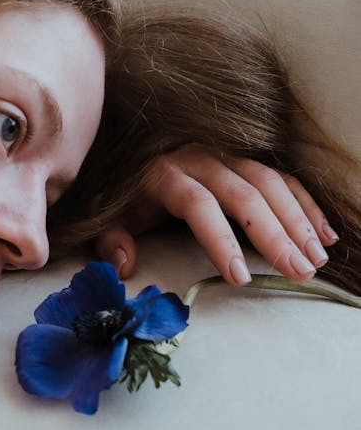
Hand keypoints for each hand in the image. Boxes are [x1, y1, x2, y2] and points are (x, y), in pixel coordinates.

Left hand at [96, 144, 338, 284]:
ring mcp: (226, 155)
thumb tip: (123, 265)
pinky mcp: (243, 159)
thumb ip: (111, 239)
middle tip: (299, 271)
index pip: (199, 205)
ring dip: (297, 221)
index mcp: (165, 173)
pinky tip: (324, 235)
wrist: (126, 151)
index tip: (240, 278)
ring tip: (316, 259)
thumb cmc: (121, 193)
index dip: (221, 240)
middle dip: (275, 235)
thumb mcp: (106, 216)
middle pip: (244, 195)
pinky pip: (280, 178)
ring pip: (269, 183)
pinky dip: (304, 205)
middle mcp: (200, 158)